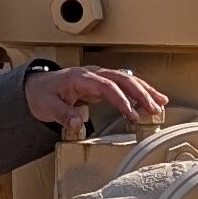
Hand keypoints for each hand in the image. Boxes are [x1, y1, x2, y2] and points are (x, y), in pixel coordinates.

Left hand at [24, 65, 167, 132]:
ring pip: (127, 79)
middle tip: (155, 109)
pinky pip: (125, 85)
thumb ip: (63, 114)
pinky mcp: (103, 83)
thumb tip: (77, 124)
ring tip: (162, 104)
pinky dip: (140, 91)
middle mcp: (93, 74)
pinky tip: (153, 99)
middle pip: (122, 79)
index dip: (121, 100)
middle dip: (140, 94)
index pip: (106, 87)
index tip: (132, 115)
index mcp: (80, 78)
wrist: (35, 86)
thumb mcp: (47, 106)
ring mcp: (99, 77)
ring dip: (145, 91)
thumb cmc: (41, 95)